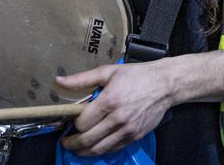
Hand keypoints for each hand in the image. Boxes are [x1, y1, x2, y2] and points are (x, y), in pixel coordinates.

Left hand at [57, 62, 172, 155]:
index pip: (83, 122)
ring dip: (84, 151)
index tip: (71, 121)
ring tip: (76, 148)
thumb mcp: (108, 72)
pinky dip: (101, 150)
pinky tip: (94, 147)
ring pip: (100, 148)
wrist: (164, 85)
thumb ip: (82, 79)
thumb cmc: (136, 75)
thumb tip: (60, 81)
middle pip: (88, 139)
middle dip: (73, 143)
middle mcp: (118, 118)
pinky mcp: (135, 136)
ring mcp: (127, 130)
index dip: (74, 124)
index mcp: (109, 101)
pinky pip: (114, 149)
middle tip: (66, 142)